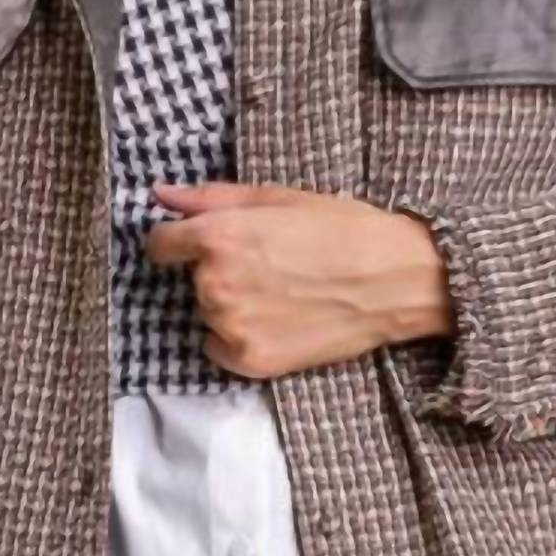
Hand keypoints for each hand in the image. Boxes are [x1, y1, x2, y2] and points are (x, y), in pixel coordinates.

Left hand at [145, 181, 452, 379]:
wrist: (396, 279)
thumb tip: (159, 195)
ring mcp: (232, 327)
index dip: (179, 242)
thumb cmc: (342, 229)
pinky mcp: (250, 361)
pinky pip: (220, 348)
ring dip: (231, 305)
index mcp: (217, 237)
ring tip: (282, 293)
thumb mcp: (277, 198)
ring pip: (208, 314)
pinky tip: (278, 322)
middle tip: (269, 266)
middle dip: (218, 271)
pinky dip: (239, 338)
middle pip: (191, 280)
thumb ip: (210, 198)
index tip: (202, 245)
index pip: (160, 244)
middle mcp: (215, 284)